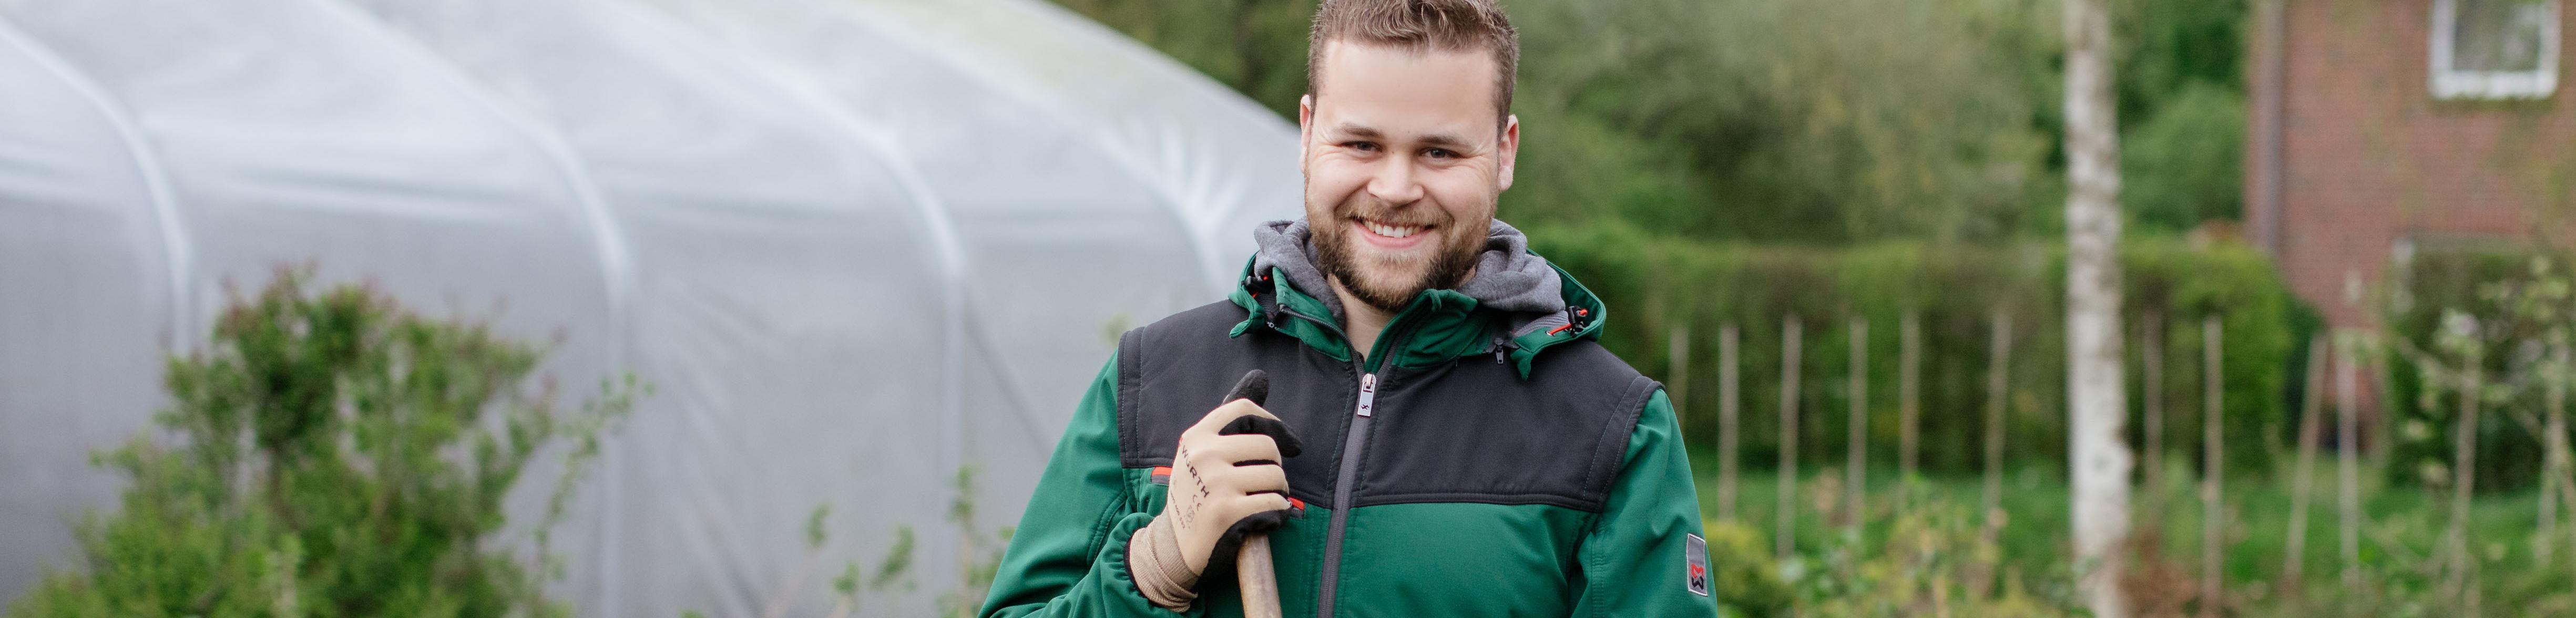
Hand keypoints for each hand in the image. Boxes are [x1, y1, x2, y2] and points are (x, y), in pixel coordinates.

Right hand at [1129, 388, 1301, 608]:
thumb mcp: (1201, 453)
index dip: (1274, 424)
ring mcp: (1215, 483)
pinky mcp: (1227, 512)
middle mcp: (1203, 455)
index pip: (1244, 410)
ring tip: (1262, 502)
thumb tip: (1261, 377)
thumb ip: (1230, 421)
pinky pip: (1275, 504)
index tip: (1287, 443)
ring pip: (1275, 476)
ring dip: (1278, 493)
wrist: (1173, 546)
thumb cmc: (1196, 495)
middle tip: (1267, 484)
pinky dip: (1277, 514)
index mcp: (1196, 437)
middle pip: (1267, 446)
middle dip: (1276, 467)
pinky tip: (1263, 520)